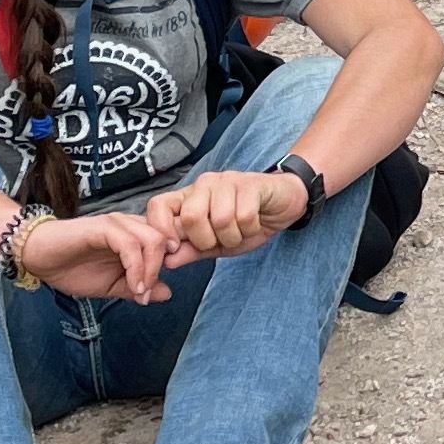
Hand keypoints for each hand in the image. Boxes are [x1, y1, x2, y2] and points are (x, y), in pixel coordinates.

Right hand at [21, 209, 179, 304]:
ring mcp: (118, 224)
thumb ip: (138, 287)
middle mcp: (131, 225)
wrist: (38, 257)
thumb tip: (168, 292)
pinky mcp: (103, 227)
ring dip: (151, 270)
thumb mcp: (112, 285)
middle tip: (146, 293)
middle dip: (163, 269)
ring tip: (139, 292)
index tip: (162, 288)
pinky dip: (137, 268)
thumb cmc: (73, 268)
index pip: (169, 240)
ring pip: (153, 240)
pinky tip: (132, 286)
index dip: (175, 261)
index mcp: (136, 235)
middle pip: (167, 239)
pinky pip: (130, 244)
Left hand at [147, 165, 308, 258]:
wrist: (285, 204)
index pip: (158, 205)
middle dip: (207, 240)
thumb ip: (192, 251)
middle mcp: (204, 185)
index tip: (174, 248)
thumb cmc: (247, 223)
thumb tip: (167, 262)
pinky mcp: (251, 184)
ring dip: (233, 237)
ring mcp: (228, 181)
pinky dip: (250, 230)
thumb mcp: (216, 244)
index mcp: (190, 197)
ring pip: (220, 219)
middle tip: (221, 240)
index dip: (161, 229)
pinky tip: (255, 224)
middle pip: (191, 217)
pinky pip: (244, 217)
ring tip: (241, 232)